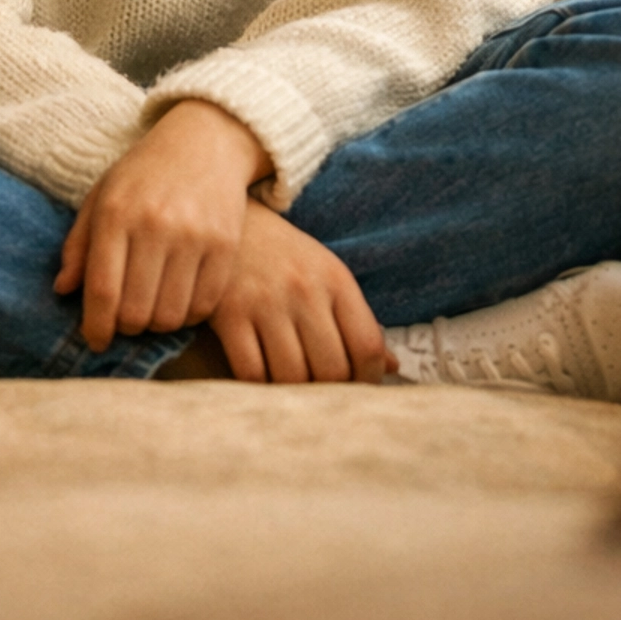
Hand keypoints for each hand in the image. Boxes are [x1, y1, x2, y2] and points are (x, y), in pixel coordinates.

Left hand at [54, 101, 271, 351]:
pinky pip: (204, 305)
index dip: (96, 326)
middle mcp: (155, 224)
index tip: (96, 340)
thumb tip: (63, 289)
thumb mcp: (102, 196)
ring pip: (171, 315)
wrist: (205, 141)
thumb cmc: (144, 173)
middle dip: (127, 327)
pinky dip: (189, 315)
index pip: (102, 289)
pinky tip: (180, 300)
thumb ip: (79, 243)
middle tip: (127, 319)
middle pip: (136, 310)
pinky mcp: (225, 244)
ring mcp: (194, 234)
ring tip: (154, 309)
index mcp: (116, 213)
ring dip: (158, 324)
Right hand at [208, 200, 393, 384]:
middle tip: (323, 396)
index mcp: (336, 279)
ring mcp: (264, 302)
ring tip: (293, 389)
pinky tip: (261, 376)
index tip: (359, 390)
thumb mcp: (328, 274)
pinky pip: (250, 372)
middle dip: (330, 393)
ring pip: (291, 377)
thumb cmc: (285, 256)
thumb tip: (392, 368)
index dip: (368, 380)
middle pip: (331, 369)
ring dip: (294, 393)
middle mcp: (304, 290)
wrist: (229, 223)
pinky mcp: (228, 314)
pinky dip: (258, 385)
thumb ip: (359, 321)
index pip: (367, 346)